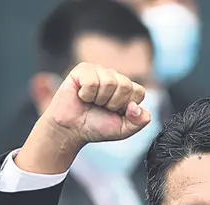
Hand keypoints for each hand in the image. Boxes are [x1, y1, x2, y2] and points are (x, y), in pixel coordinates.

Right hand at [17, 64, 151, 173]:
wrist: (71, 129)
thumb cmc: (96, 127)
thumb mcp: (123, 130)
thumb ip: (139, 121)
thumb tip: (136, 107)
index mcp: (126, 90)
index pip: (138, 92)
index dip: (126, 107)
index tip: (115, 113)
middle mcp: (114, 77)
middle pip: (125, 86)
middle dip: (113, 103)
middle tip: (101, 107)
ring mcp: (99, 71)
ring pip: (109, 82)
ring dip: (99, 99)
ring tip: (91, 102)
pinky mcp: (83, 69)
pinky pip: (92, 81)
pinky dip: (86, 94)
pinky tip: (81, 96)